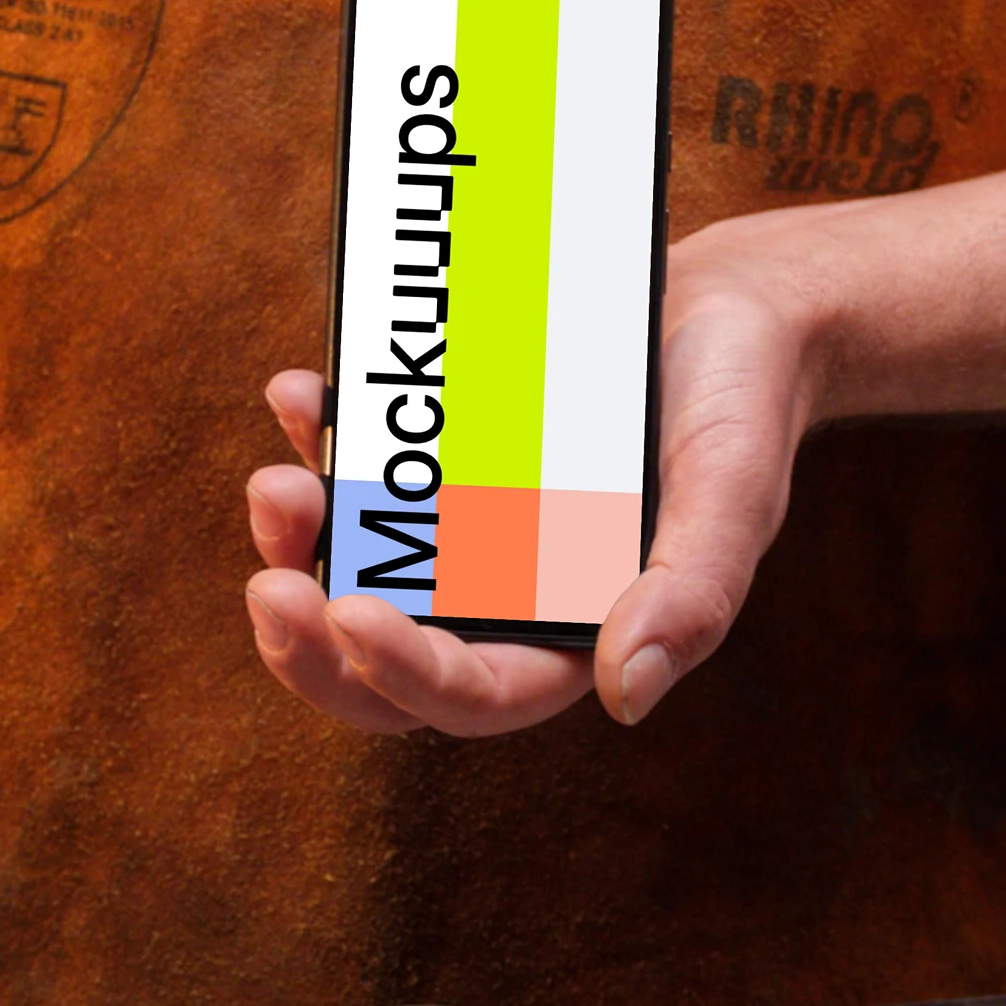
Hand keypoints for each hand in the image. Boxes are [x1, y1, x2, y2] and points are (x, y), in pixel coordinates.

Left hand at [238, 224, 826, 735]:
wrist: (728, 310)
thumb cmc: (738, 410)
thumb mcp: (733, 495)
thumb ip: (691, 594)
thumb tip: (626, 696)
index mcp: (571, 636)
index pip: (472, 692)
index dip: (404, 671)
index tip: (348, 614)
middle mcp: (502, 594)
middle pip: (383, 659)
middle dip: (313, 641)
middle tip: (268, 587)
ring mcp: (460, 523)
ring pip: (354, 561)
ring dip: (298, 539)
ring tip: (276, 488)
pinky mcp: (437, 452)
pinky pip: (360, 462)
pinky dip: (317, 437)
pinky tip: (296, 395)